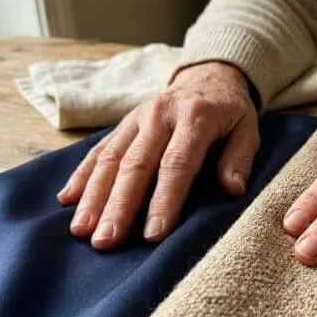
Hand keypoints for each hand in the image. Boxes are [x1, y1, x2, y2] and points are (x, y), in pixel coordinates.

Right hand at [58, 62, 258, 249]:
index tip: (153, 234)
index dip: (164, 200)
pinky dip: (81, 174)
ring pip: (110, 158)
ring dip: (93, 196)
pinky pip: (98, 149)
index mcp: (195, 118)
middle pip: (135, 165)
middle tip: (105, 241)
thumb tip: (232, 190)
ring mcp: (136, 118)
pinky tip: (67, 200)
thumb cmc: (231, 112)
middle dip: (118, 206)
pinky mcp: (122, 123)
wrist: (209, 76)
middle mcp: (159, 116)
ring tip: (81, 230)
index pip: (177, 164)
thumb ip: (239, 159)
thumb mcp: (248, 130)